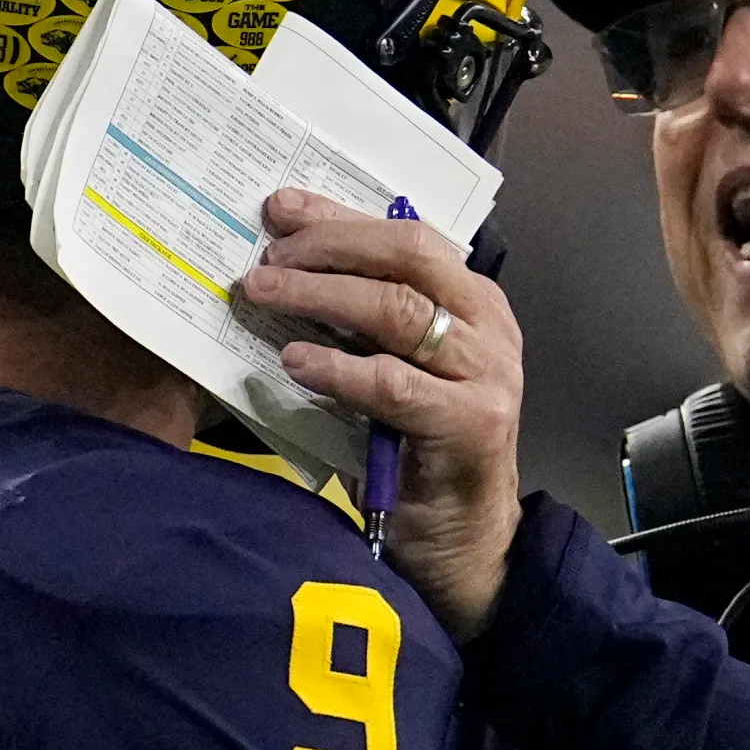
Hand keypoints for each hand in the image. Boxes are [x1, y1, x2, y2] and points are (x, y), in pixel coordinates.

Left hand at [240, 190, 523, 639]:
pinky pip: (392, 382)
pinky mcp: (471, 423)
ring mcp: (486, 374)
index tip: (279, 209)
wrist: (465, 540)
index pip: (405, 235)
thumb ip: (360, 322)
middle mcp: (488, 326)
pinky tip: (294, 361)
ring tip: (261, 294)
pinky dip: (337, 367)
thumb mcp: (394, 369)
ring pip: (395, 310)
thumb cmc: (418, 451)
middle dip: (327, 247)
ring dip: (318, 296)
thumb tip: (283, 270)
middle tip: (265, 257)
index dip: (339, 218)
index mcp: (473, 300)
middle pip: (404, 257)